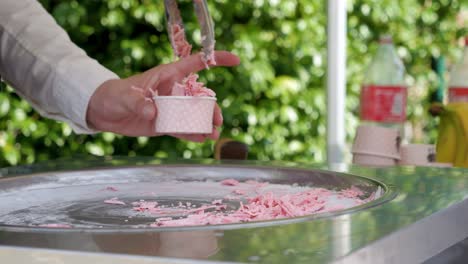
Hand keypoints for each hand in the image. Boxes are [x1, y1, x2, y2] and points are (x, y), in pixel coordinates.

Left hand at [86, 51, 239, 140]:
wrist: (104, 112)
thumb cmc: (114, 95)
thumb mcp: (125, 97)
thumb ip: (139, 103)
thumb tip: (152, 112)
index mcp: (168, 75)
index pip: (196, 63)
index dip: (216, 59)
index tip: (235, 61)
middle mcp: (174, 91)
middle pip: (200, 96)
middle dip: (212, 108)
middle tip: (216, 122)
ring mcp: (171, 108)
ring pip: (194, 114)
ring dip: (205, 124)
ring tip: (213, 135)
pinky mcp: (166, 123)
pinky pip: (183, 129)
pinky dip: (193, 134)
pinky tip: (203, 139)